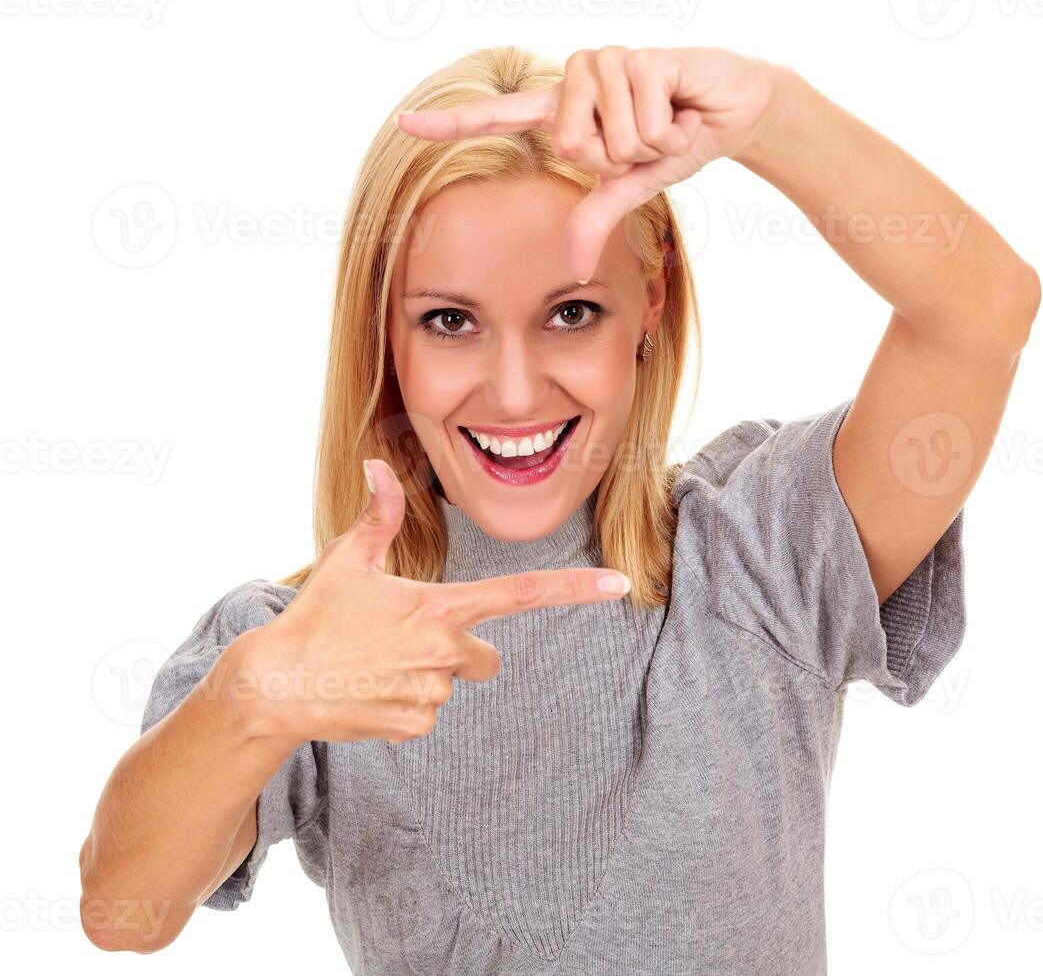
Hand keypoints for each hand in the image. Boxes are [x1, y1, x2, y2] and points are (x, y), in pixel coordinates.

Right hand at [238, 460, 632, 746]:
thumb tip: (376, 464)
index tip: (619, 585)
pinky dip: (404, 703)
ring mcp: (431, 695)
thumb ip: (379, 514)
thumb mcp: (348, 560)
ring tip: (374, 666)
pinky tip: (368, 691)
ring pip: (450, 684)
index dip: (574, 588)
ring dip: (425, 676)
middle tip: (406, 642)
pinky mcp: (413, 727)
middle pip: (484, 657)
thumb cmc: (315, 615)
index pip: (521, 594)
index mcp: (439, 607)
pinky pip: (426, 713)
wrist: (275, 685)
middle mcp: (444, 652)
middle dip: (460, 650)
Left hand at [395, 45, 778, 281]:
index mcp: (564, 110)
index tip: (405, 125)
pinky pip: (641, 123)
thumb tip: (573, 268)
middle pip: (570, 143)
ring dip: (647, 145)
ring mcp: (606, 63)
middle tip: (646, 141)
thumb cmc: (672, 144)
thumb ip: (596, 218)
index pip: (499, 117)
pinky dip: (669, 132)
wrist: (729, 113)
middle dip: (619, 158)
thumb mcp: (631, 187)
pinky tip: (681, 109)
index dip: (452, 124)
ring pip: (608, 135)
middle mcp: (576, 79)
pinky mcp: (640, 58)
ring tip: (665, 123)